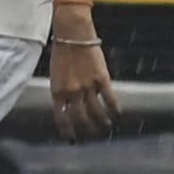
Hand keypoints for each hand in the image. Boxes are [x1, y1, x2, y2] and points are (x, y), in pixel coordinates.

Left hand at [49, 20, 118, 142]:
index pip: (61, 118)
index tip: (73, 139)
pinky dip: (114, 109)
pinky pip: (110, 99)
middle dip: (86, 130)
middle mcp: (71, 92)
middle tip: (92, 135)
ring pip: (96, 112)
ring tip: (105, 128)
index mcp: (57, 91)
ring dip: (101, 123)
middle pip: (80, 119)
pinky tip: (117, 114)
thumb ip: (62, 91)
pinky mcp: (101, 78)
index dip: (68, 131)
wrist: (72, 34)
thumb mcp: (56, 75)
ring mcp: (87, 86)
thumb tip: (69, 106)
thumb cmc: (61, 52)